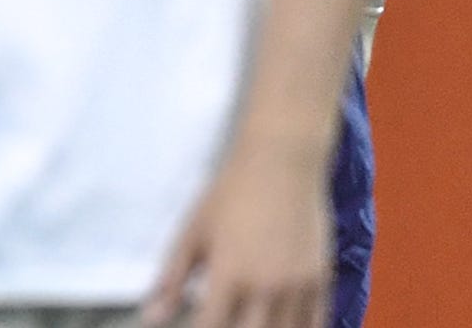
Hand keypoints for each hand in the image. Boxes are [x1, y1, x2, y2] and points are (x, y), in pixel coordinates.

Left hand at [147, 142, 333, 327]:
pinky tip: (284, 326)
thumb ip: (172, 278)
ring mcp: (297, 287)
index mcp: (229, 277)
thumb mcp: (193, 231)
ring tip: (252, 322)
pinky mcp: (320, 280)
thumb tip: (151, 318)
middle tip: (226, 321)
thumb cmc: (232, 192)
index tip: (199, 326)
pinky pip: (316, 324)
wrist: (283, 161)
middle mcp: (265, 289)